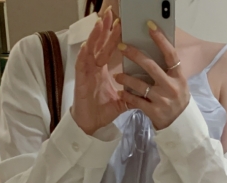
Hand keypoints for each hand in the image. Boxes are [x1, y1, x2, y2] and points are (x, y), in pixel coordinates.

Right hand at [71, 8, 126, 135]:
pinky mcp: (80, 81)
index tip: (120, 23)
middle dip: (104, 28)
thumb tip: (147, 89)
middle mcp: (93, 68)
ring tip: (100, 23)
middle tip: (110, 13)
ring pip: (89, 50)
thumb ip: (132, 92)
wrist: (91, 125)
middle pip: (99, 44)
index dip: (113, 35)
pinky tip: (87, 46)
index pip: (108, 48)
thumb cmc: (102, 111)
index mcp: (102, 69)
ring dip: (94, 36)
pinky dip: (84, 55)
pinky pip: (81, 66)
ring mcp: (86, 73)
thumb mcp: (122, 100)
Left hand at [115, 22, 189, 130]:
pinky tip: (121, 92)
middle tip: (122, 47)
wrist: (181, 125)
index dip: (160, 39)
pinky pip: (137, 101)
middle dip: (135, 55)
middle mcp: (171, 87)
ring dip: (126, 79)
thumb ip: (168, 70)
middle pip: (151, 66)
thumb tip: (154, 50)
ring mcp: (162, 100)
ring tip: (118, 76)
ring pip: (140, 85)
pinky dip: (127, 96)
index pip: (170, 54)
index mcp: (178, 76)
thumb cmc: (177, 100)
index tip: (150, 26)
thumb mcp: (178, 83)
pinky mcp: (154, 112)